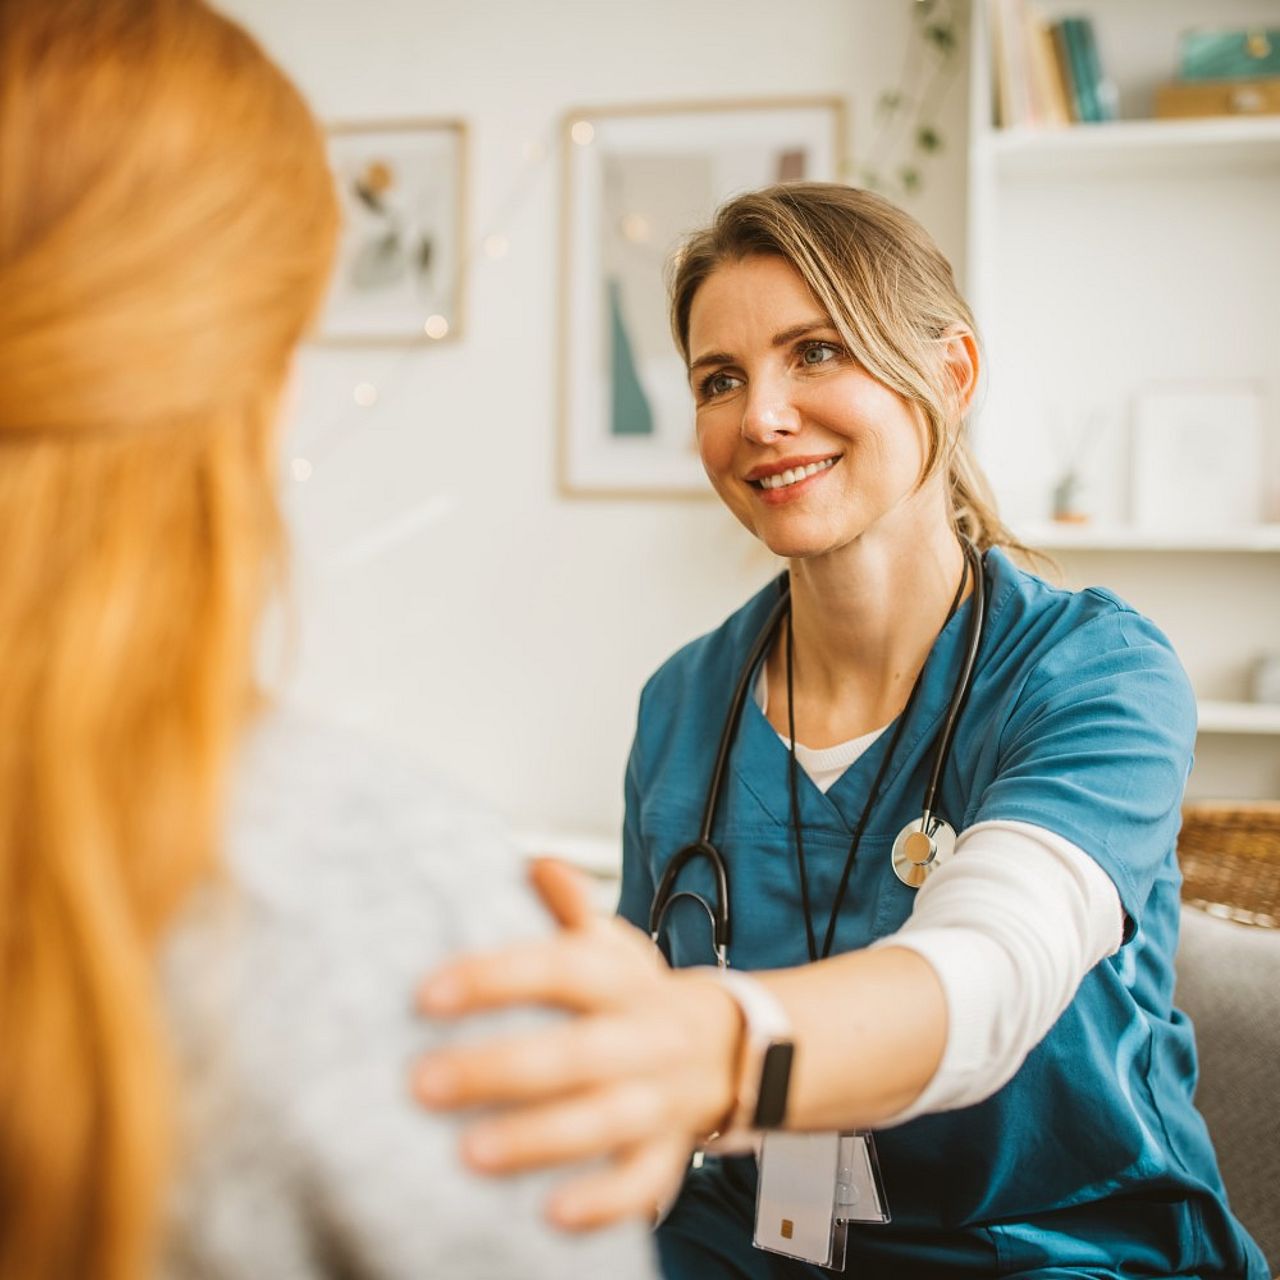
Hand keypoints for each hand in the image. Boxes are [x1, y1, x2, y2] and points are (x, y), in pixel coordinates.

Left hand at [414, 858, 742, 1229]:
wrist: (729, 1049)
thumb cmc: (640, 998)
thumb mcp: (612, 946)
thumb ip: (570, 910)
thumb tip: (535, 864)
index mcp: (622, 981)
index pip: (561, 968)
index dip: (497, 978)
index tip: (427, 993)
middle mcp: (643, 1038)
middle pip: (577, 1051)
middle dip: (501, 1069)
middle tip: (423, 1081)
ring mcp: (658, 1099)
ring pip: (605, 1119)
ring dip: (539, 1137)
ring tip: (468, 1153)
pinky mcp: (666, 1154)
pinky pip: (641, 1183)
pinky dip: (603, 1202)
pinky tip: (551, 1213)